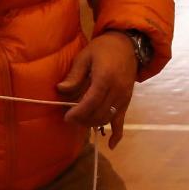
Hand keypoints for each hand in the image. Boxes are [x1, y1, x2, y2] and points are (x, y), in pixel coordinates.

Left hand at [58, 32, 139, 146]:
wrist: (128, 44)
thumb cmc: (103, 48)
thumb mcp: (85, 56)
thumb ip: (74, 75)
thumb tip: (60, 90)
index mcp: (105, 78)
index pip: (91, 102)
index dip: (78, 112)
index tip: (67, 117)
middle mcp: (117, 90)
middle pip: (98, 113)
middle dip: (83, 119)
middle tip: (70, 118)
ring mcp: (124, 97)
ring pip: (108, 118)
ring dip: (93, 123)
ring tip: (81, 121)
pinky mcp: (127, 101)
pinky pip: (122, 120)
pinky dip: (117, 134)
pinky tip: (111, 145)